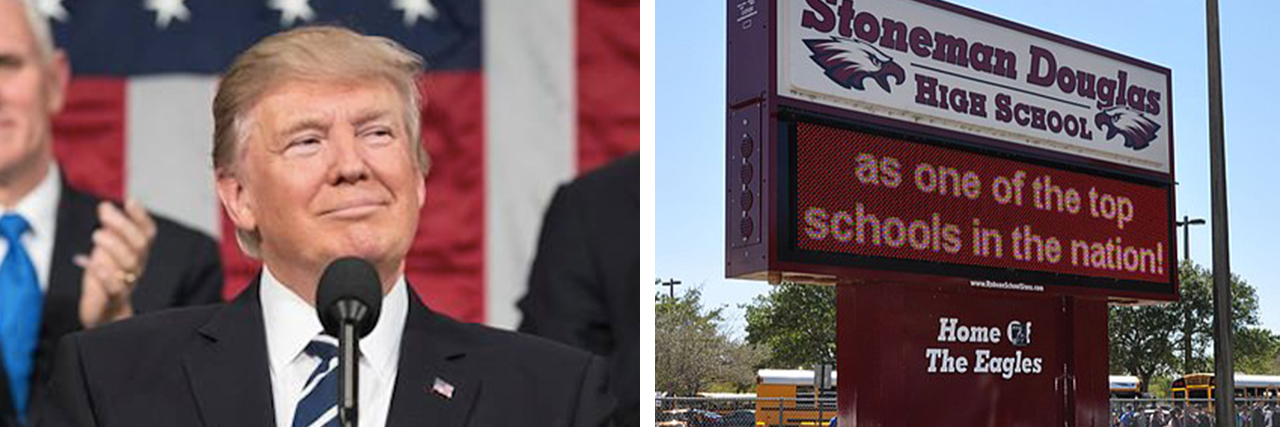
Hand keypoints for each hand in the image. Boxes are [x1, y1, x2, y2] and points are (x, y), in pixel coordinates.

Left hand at [77, 199, 156, 328]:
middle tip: (104, 212)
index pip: (147, 232)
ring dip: (114, 245)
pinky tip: (95, 263)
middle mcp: (136, 266)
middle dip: (123, 225)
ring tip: (97, 235)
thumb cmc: (105, 279)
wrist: (104, 314)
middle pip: (139, 244)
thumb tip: (106, 207)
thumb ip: (109, 231)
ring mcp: (127, 283)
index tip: (130, 201)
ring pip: (130, 262)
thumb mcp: (106, 251)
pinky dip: (106, 274)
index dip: (141, 217)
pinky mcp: (113, 299)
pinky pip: (115, 287)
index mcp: (137, 253)